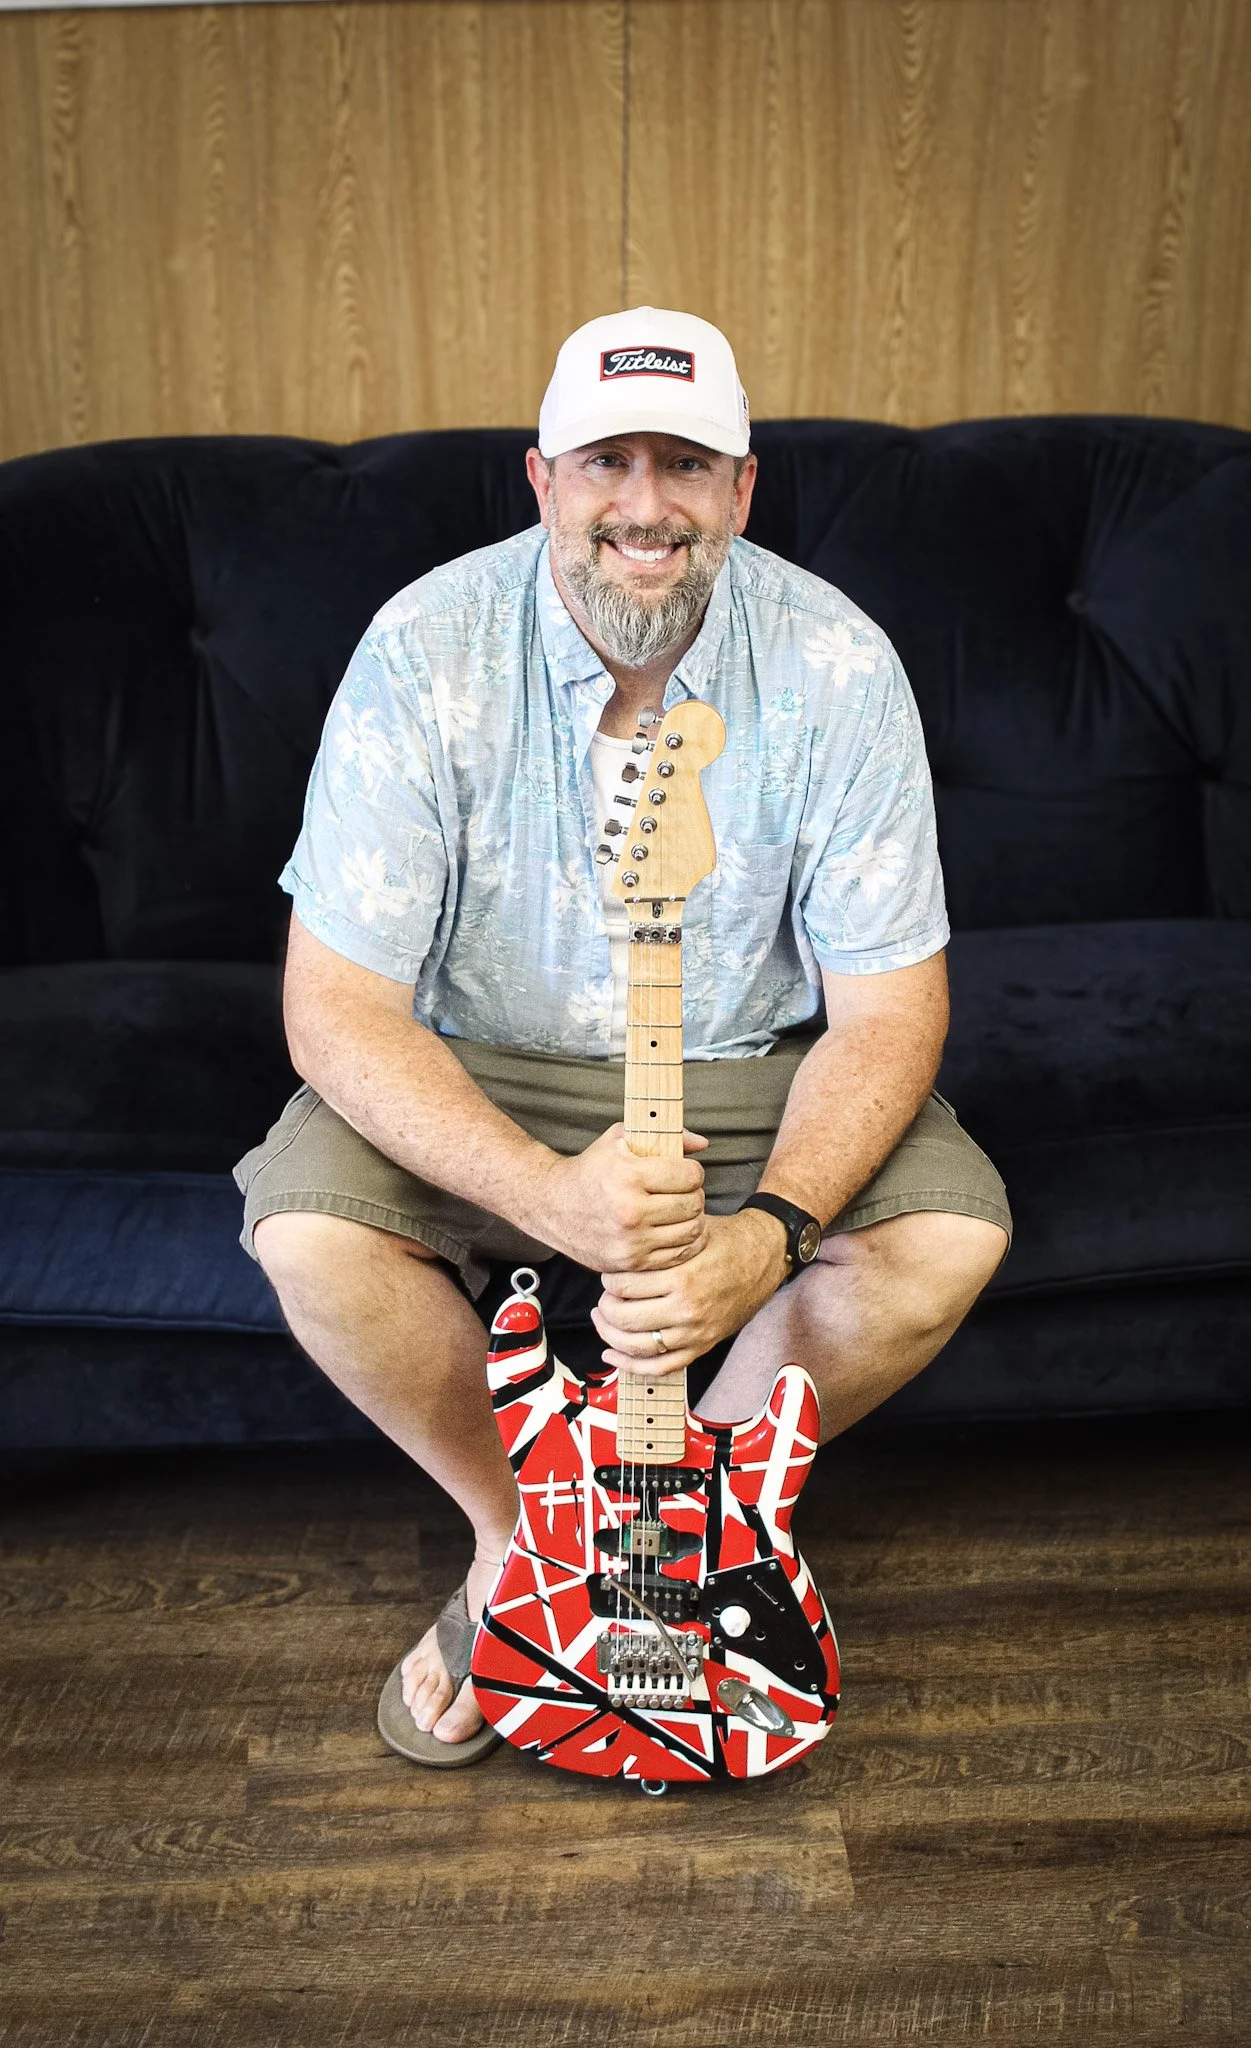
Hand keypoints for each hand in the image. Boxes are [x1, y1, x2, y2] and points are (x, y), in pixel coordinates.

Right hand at [529, 1123, 708, 1272]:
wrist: (551, 1204)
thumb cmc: (591, 1168)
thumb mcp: (620, 1140)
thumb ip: (664, 1136)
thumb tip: (703, 1145)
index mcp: (628, 1175)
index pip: (690, 1176)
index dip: (693, 1171)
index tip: (685, 1172)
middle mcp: (630, 1211)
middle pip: (693, 1204)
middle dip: (695, 1195)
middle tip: (684, 1192)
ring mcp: (630, 1241)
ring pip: (690, 1232)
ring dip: (692, 1220)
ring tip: (680, 1211)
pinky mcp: (630, 1262)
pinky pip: (676, 1256)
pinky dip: (683, 1243)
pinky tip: (674, 1230)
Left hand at [591, 1208, 790, 1375]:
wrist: (764, 1256)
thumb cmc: (726, 1240)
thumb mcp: (689, 1233)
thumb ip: (656, 1245)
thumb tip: (617, 1252)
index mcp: (682, 1278)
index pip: (623, 1286)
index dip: (608, 1279)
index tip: (608, 1274)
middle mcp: (688, 1310)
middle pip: (625, 1318)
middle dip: (605, 1307)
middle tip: (604, 1296)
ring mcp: (695, 1333)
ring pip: (637, 1347)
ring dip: (611, 1335)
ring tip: (603, 1319)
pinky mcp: (702, 1346)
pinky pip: (660, 1368)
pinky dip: (631, 1366)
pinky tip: (612, 1355)